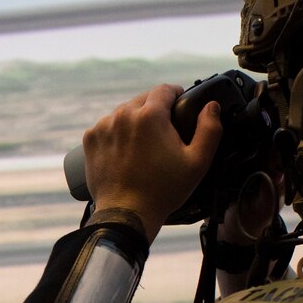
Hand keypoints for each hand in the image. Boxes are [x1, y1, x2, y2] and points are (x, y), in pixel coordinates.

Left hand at [81, 85, 222, 241]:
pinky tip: (126, 151)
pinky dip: (117, 133)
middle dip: (156, 109)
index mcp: (150, 115)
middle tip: (164, 131)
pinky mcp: (90, 139)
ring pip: (124, 112)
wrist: (126, 213)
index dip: (176, 94)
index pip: (164, 89)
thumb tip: (212, 106)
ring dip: (135, 120)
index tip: (180, 104)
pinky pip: (107, 126)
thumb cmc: (162, 191)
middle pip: (143, 99)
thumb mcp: (197, 162)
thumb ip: (209, 129)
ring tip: (144, 143)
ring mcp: (103, 127)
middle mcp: (123, 115)